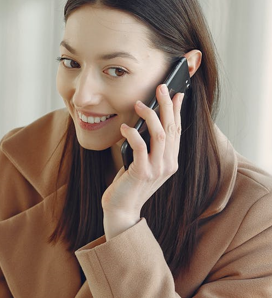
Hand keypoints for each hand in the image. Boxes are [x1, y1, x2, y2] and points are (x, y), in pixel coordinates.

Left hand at [102, 84, 184, 239]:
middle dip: (166, 105)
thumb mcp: (141, 164)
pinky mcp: (142, 173)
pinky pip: (140, 147)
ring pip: (159, 134)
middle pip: (170, 128)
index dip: (177, 111)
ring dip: (151, 116)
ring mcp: (157, 169)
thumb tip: (144, 123)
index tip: (177, 93)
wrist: (120, 210)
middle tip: (161, 88)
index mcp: (170, 162)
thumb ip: (147, 148)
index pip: (177, 131)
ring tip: (139, 104)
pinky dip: (133, 134)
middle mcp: (168, 165)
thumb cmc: (127, 186)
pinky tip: (124, 127)